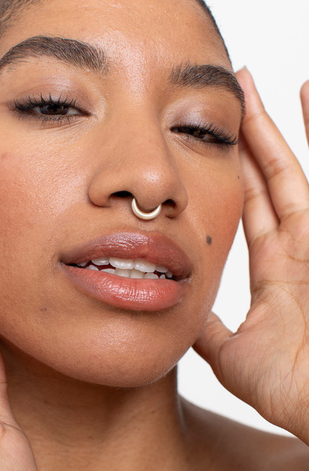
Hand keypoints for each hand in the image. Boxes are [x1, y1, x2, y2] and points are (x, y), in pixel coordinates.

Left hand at [195, 69, 308, 442]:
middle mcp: (303, 246)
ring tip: (265, 81)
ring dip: (281, 127)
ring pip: (298, 168)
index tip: (214, 134)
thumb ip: (206, 330)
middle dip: (253, 132)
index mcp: (278, 268)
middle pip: (272, 175)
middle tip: (236, 86)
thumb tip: (175, 314)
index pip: (252, 204)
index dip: (235, 168)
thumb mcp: (231, 353)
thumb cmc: (290, 388)